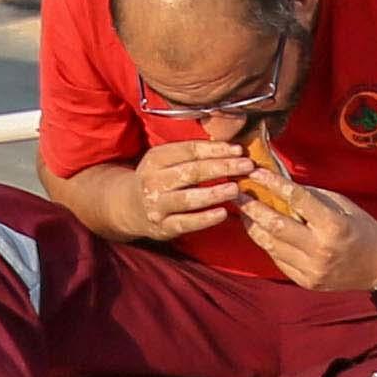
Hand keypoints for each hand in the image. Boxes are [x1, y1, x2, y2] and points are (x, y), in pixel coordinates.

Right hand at [131, 136, 257, 242]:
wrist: (130, 207)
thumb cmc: (159, 179)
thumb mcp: (167, 160)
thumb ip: (192, 155)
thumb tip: (232, 150)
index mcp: (156, 159)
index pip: (189, 150)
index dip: (216, 149)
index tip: (238, 149)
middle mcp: (153, 181)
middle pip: (191, 172)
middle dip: (222, 168)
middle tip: (246, 166)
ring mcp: (156, 205)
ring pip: (188, 198)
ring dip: (214, 193)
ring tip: (236, 189)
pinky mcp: (162, 227)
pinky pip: (186, 223)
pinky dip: (205, 219)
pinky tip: (223, 213)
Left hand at [240, 178, 376, 291]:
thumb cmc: (361, 228)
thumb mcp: (341, 204)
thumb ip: (311, 196)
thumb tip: (279, 183)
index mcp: (333, 225)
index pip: (296, 199)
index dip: (272, 184)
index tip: (255, 173)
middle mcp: (320, 249)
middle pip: (276, 225)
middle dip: (252, 206)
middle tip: (236, 192)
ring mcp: (311, 269)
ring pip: (271, 245)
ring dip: (253, 226)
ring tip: (242, 211)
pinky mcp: (306, 282)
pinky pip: (278, 260)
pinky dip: (267, 244)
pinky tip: (259, 231)